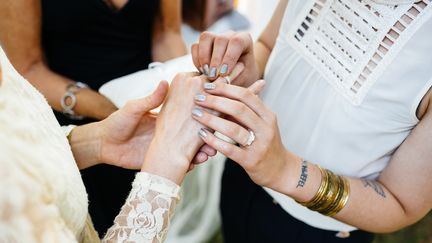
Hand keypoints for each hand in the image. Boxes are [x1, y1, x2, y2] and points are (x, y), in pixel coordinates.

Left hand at [98, 81, 214, 169]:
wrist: (103, 145)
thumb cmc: (117, 123)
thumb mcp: (134, 109)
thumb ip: (150, 99)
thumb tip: (164, 81)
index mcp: (166, 118)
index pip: (189, 115)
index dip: (202, 115)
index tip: (214, 112)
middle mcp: (170, 132)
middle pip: (194, 134)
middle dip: (207, 137)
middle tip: (216, 139)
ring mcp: (167, 147)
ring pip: (190, 150)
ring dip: (202, 152)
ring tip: (209, 154)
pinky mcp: (162, 161)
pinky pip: (179, 163)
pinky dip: (190, 164)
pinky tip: (195, 163)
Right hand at [191, 32, 258, 86]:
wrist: (236, 77)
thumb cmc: (243, 77)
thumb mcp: (243, 78)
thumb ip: (234, 75)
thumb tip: (220, 77)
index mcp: (244, 39)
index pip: (237, 42)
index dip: (229, 58)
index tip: (224, 74)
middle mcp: (230, 35)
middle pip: (220, 39)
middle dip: (215, 60)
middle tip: (213, 77)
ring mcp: (215, 37)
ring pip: (206, 37)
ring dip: (204, 57)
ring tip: (206, 73)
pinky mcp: (202, 43)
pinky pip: (195, 46)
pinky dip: (196, 60)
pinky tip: (202, 72)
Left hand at [192, 80, 300, 187]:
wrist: (281, 170)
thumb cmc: (265, 143)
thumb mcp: (261, 123)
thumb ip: (245, 109)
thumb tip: (225, 89)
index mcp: (268, 115)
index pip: (246, 96)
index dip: (226, 89)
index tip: (208, 86)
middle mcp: (266, 128)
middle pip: (239, 109)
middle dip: (215, 101)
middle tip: (198, 98)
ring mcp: (259, 145)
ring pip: (233, 129)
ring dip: (212, 120)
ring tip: (196, 114)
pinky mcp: (251, 161)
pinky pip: (230, 149)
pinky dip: (214, 140)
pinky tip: (202, 134)